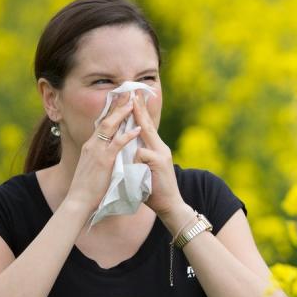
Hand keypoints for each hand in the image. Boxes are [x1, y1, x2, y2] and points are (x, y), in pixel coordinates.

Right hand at [64, 94, 142, 215]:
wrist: (78, 201)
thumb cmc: (87, 188)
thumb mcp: (93, 167)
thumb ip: (99, 157)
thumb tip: (107, 153)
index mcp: (90, 146)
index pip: (101, 123)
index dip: (111, 111)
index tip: (120, 99)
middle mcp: (92, 145)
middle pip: (105, 119)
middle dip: (117, 105)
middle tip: (128, 92)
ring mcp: (97, 151)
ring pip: (110, 127)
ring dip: (122, 114)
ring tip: (133, 103)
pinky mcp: (104, 160)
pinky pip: (117, 144)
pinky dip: (128, 135)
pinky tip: (138, 129)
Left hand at [130, 93, 184, 217]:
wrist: (170, 205)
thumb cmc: (153, 190)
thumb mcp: (144, 170)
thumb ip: (138, 157)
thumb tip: (126, 149)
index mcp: (156, 148)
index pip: (145, 126)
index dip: (138, 111)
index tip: (132, 97)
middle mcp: (160, 147)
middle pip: (146, 124)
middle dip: (138, 107)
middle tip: (132, 91)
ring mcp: (161, 154)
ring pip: (145, 134)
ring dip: (137, 120)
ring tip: (131, 104)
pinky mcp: (159, 162)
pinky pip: (141, 153)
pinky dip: (134, 157)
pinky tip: (133, 164)